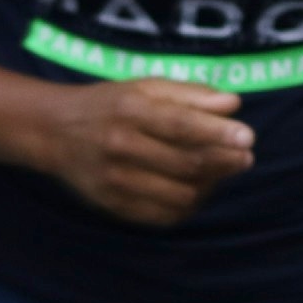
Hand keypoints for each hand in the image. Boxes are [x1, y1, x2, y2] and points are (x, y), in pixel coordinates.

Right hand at [35, 78, 254, 225]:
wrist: (54, 132)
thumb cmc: (110, 104)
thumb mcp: (145, 87)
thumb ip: (190, 94)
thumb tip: (233, 104)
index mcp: (130, 111)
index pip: (181, 125)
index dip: (218, 133)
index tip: (248, 136)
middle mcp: (120, 147)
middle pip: (185, 163)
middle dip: (224, 162)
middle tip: (246, 157)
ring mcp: (115, 181)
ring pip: (179, 195)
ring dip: (209, 186)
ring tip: (221, 172)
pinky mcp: (113, 206)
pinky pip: (163, 216)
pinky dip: (188, 206)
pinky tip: (196, 189)